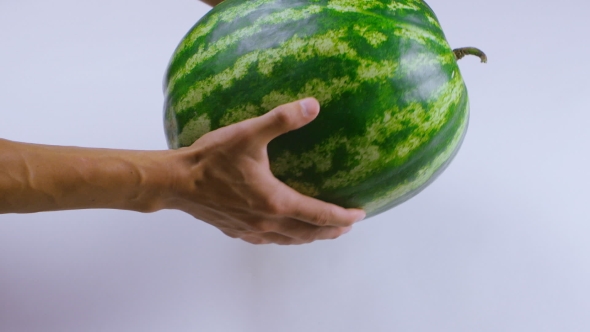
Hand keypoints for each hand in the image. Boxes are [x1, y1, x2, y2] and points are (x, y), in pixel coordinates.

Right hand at [163, 98, 365, 244]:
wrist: (176, 182)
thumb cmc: (212, 159)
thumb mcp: (248, 134)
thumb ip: (282, 119)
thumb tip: (313, 105)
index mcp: (276, 202)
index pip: (319, 215)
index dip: (342, 216)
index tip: (360, 215)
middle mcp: (267, 222)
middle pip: (308, 233)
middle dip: (331, 230)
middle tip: (347, 225)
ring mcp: (251, 231)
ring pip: (290, 240)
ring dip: (310, 237)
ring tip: (323, 232)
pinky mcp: (236, 231)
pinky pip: (270, 241)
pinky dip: (287, 238)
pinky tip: (284, 233)